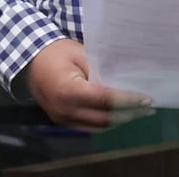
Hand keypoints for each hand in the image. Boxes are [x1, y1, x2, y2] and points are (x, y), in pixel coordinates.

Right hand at [23, 39, 153, 129]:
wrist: (31, 60)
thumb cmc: (57, 51)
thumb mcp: (81, 53)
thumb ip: (102, 69)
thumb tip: (127, 79)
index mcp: (69, 90)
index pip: (106, 99)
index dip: (128, 100)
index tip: (146, 98)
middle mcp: (65, 110)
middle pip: (104, 118)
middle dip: (129, 113)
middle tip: (148, 108)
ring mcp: (61, 119)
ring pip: (98, 126)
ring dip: (119, 120)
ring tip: (137, 112)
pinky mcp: (61, 121)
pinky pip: (88, 126)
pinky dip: (105, 122)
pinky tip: (119, 114)